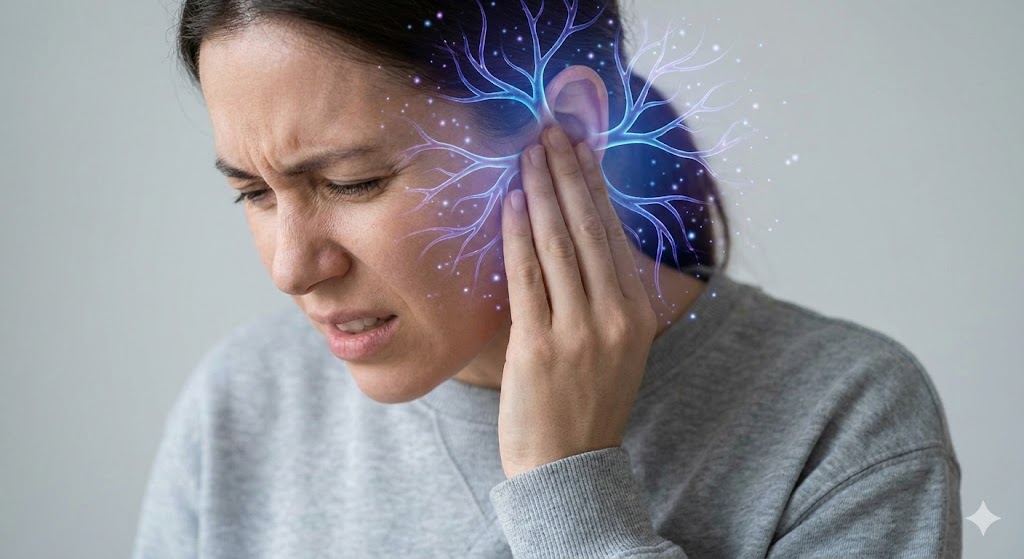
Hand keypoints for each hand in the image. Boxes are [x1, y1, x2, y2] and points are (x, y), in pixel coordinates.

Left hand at [497, 124, 658, 479]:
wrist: (567, 467)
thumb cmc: (586, 403)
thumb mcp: (616, 349)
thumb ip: (605, 297)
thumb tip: (581, 237)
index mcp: (637, 314)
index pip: (613, 234)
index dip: (594, 186)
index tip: (581, 147)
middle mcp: (615, 317)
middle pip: (589, 229)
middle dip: (569, 174)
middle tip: (551, 131)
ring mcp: (580, 330)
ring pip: (560, 245)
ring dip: (543, 191)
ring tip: (530, 152)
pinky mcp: (540, 344)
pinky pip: (528, 277)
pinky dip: (519, 235)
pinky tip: (514, 202)